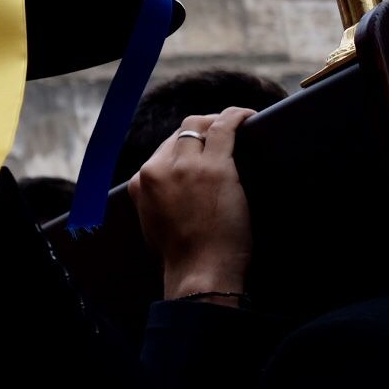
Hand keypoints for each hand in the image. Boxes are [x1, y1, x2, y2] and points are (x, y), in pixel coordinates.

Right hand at [129, 109, 256, 302]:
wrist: (199, 271)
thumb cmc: (182, 256)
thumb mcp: (153, 224)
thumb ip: (156, 199)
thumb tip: (173, 187)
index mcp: (140, 182)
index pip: (162, 149)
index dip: (183, 146)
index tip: (200, 149)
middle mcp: (158, 168)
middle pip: (179, 133)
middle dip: (200, 131)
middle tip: (221, 136)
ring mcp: (186, 165)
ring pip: (198, 124)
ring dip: (217, 121)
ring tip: (235, 125)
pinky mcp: (215, 166)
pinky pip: (224, 127)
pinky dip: (237, 116)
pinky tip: (248, 116)